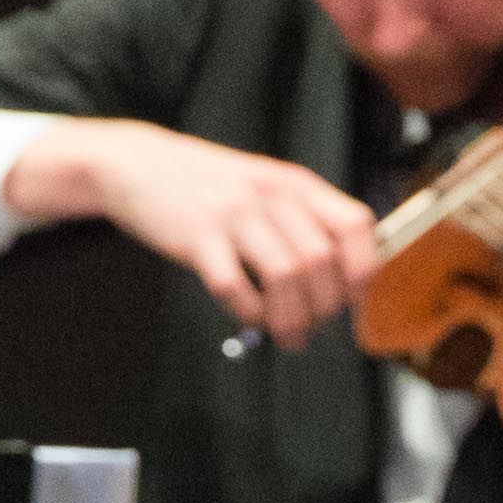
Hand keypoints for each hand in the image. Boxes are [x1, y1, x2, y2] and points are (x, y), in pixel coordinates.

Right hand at [13, 121, 379, 341]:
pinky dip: (248, 313)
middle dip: (323, 308)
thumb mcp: (265, 187)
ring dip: (291, 318)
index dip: (362, 269)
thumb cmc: (208, 187)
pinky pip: (234, 287)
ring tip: (288, 337)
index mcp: (295, 183)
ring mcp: (234, 214)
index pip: (354, 225)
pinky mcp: (197, 237)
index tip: (353, 300)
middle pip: (321, 262)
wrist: (140, 165)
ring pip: (286, 276)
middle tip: (312, 328)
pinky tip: (249, 319)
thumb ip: (302, 221)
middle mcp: (270, 194)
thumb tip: (342, 276)